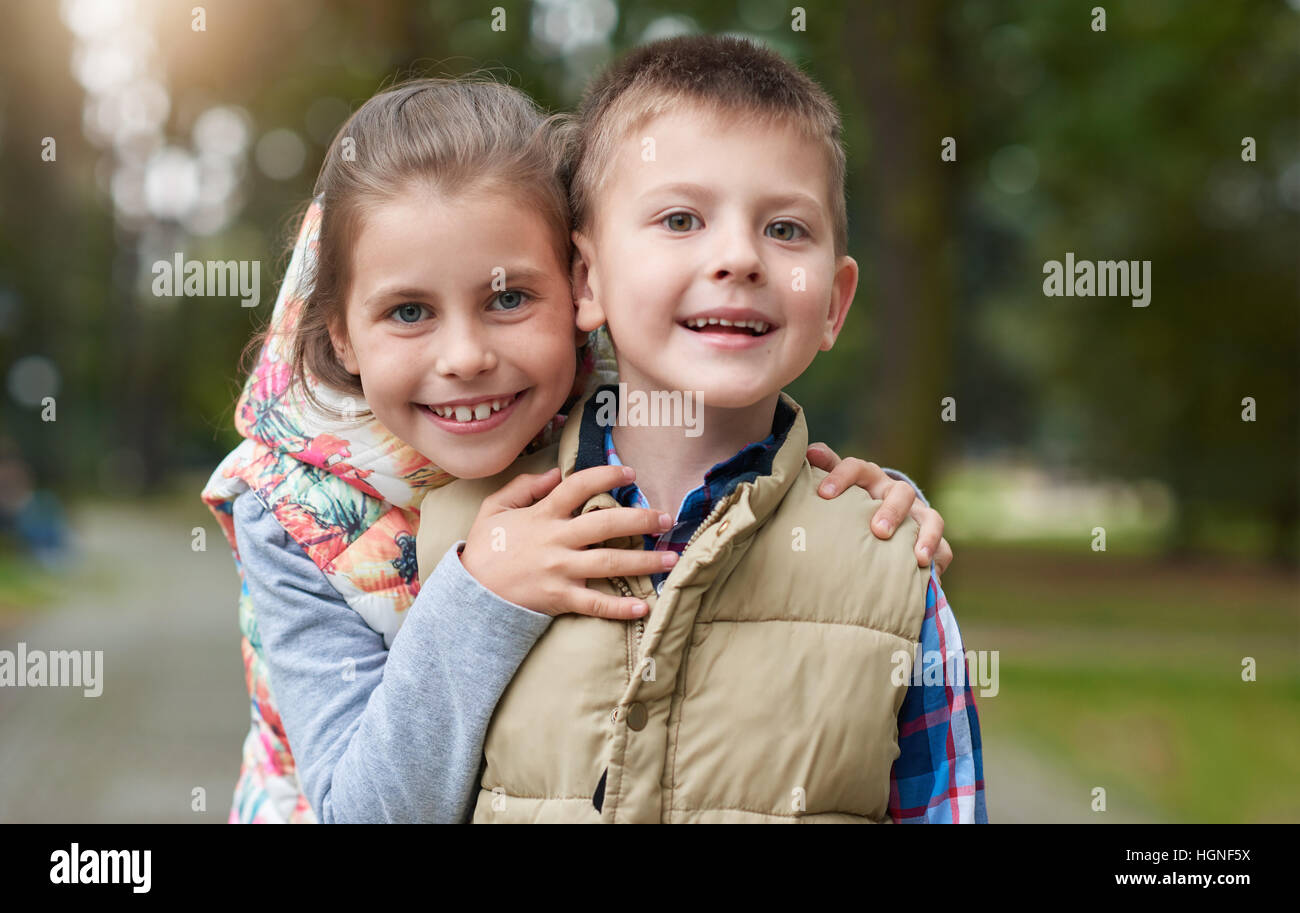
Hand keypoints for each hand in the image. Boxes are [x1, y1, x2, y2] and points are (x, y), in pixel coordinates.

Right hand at [460, 465, 677, 618]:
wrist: (470, 593)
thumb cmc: (486, 548)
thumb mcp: (495, 509)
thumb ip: (524, 487)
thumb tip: (554, 473)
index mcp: (543, 515)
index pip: (578, 487)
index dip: (606, 476)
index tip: (629, 473)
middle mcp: (556, 540)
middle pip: (605, 525)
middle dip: (640, 519)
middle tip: (667, 518)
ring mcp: (560, 571)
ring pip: (609, 563)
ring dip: (644, 562)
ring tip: (671, 559)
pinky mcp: (560, 598)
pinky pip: (595, 603)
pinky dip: (620, 607)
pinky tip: (644, 606)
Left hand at [806, 443, 952, 577]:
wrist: (879, 509)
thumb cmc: (851, 499)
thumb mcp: (837, 484)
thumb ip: (826, 469)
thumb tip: (810, 452)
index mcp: (869, 477)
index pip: (857, 468)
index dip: (841, 477)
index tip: (824, 495)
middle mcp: (896, 492)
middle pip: (900, 493)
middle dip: (892, 511)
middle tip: (879, 531)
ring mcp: (918, 514)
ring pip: (931, 519)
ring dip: (926, 536)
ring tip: (918, 558)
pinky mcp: (931, 536)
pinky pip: (944, 548)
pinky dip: (939, 560)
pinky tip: (932, 578)